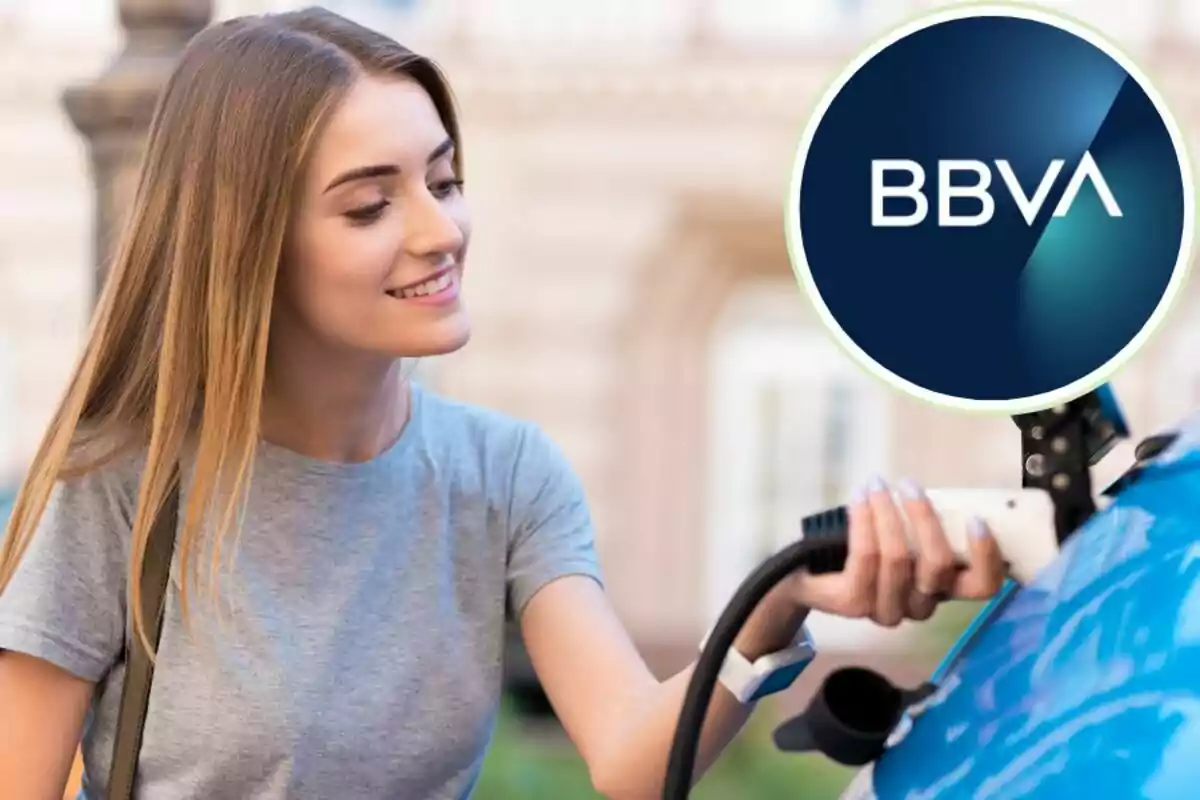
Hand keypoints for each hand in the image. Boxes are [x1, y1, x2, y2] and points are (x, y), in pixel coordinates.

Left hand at [789, 476, 1006, 626]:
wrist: (809, 572)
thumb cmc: (868, 545)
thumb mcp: (906, 534)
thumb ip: (926, 524)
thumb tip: (944, 491)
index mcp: (942, 590)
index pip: (982, 587)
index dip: (986, 556)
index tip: (976, 519)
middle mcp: (920, 607)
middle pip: (937, 565)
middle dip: (924, 517)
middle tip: (908, 485)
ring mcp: (887, 609)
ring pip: (899, 557)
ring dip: (888, 512)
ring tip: (876, 484)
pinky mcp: (855, 604)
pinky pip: (865, 556)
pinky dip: (864, 520)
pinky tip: (859, 498)